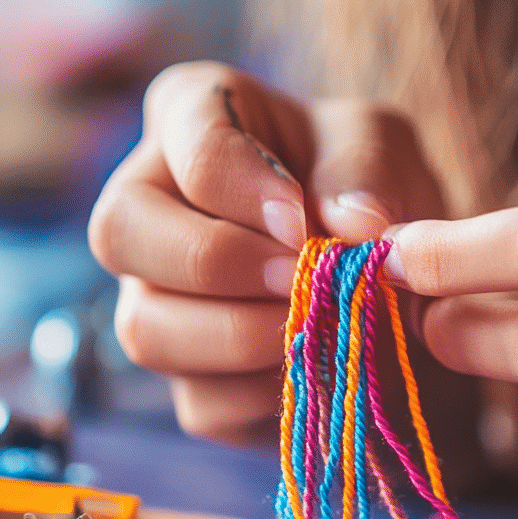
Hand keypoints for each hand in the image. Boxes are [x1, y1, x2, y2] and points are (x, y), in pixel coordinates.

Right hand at [88, 61, 444, 444]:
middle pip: (118, 232)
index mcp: (192, 116)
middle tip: (292, 276)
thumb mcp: (384, 150)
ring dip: (238, 335)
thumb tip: (354, 223)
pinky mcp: (188, 380)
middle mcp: (148, 205)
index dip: (240, 186)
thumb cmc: (369, 187)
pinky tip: (318, 368)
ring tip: (316, 324)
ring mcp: (153, 297)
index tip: (302, 221)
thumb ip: (364, 172)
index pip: (186, 142)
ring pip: (144, 330)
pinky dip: (266, 394)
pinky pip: (201, 401)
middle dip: (211, 262)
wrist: (399, 281)